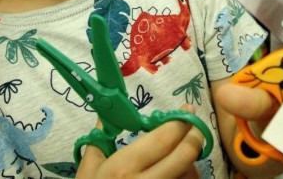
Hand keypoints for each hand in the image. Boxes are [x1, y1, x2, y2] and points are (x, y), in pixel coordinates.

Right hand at [75, 105, 203, 178]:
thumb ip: (98, 143)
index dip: (180, 121)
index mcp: (123, 169)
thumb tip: (105, 116)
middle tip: (194, 126)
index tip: (187, 110)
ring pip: (191, 174)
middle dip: (195, 135)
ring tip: (181, 155)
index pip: (164, 138)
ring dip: (191, 161)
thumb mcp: (87, 174)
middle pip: (186, 154)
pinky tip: (177, 175)